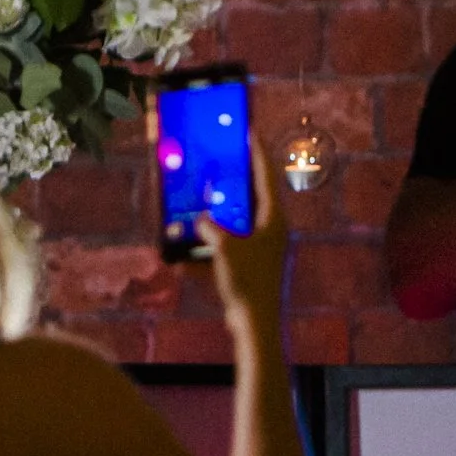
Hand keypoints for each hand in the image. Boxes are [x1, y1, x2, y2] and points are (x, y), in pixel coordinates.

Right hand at [200, 131, 287, 327]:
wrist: (254, 324)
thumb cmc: (247, 281)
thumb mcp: (224, 248)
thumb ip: (210, 228)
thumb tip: (199, 221)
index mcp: (273, 218)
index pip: (265, 176)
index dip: (256, 153)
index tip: (249, 131)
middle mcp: (270, 230)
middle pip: (248, 199)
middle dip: (230, 187)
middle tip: (216, 167)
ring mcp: (261, 250)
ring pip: (234, 228)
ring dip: (212, 225)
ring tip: (191, 214)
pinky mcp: (249, 268)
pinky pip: (225, 254)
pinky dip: (206, 256)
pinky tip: (182, 263)